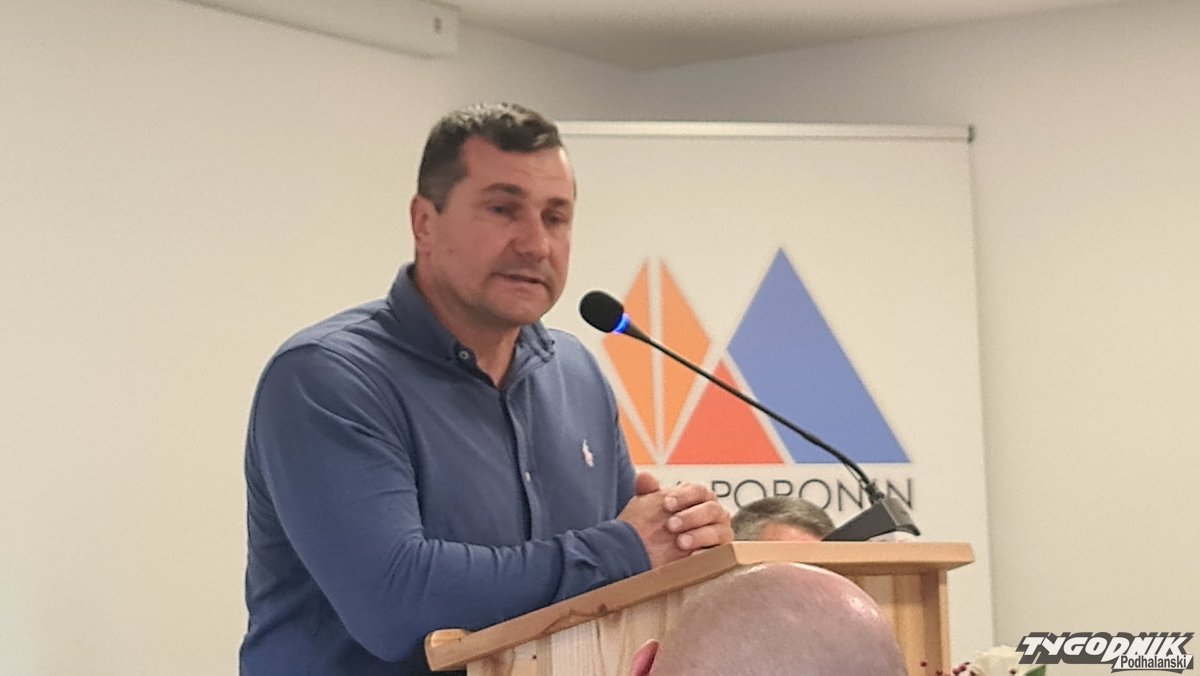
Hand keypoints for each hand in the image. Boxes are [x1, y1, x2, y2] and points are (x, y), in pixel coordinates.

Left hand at [618, 472, 732, 567]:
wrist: (659, 553)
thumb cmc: (659, 523)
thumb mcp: (651, 506)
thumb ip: (647, 491)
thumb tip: (643, 477)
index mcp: (701, 497)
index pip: (698, 491)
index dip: (683, 496)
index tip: (666, 504)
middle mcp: (715, 513)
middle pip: (711, 509)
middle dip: (691, 516)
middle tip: (671, 525)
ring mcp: (721, 533)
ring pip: (719, 531)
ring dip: (699, 535)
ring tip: (680, 543)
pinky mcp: (722, 553)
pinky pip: (721, 553)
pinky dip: (707, 553)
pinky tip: (691, 557)